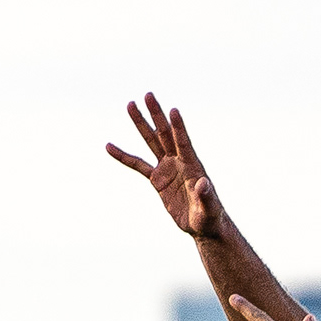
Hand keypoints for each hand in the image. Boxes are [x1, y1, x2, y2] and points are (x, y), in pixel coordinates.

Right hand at [106, 92, 226, 238]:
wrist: (202, 226)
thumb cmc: (210, 218)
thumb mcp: (209, 209)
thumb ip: (206, 196)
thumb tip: (203, 183)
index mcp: (192, 166)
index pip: (184, 143)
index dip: (179, 127)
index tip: (173, 110)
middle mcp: (179, 162)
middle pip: (165, 134)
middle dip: (156, 115)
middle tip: (148, 95)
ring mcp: (167, 168)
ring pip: (151, 142)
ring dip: (141, 124)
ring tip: (130, 104)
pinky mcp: (158, 179)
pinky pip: (138, 165)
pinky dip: (124, 156)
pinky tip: (109, 146)